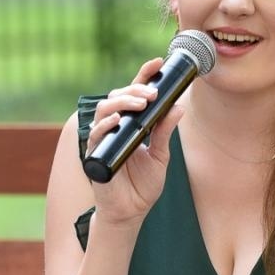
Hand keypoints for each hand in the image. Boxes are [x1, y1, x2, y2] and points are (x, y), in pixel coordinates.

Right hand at [85, 58, 185, 225]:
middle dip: (135, 89)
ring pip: (104, 109)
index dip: (144, 75)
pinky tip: (117, 119)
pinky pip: (96, 135)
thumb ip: (165, 131)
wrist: (130, 212)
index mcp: (131, 123)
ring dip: (122, 102)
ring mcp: (103, 139)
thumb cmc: (142, 185)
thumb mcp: (160, 155)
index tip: (158, 62)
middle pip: (118, 96)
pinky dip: (105, 124)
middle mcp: (115, 126)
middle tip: (152, 92)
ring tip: (139, 102)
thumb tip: (178, 107)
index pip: (135, 93)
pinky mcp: (95, 154)